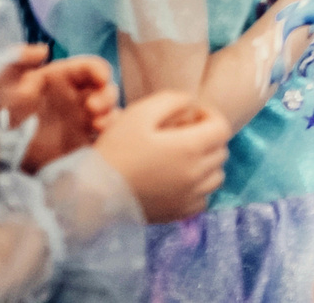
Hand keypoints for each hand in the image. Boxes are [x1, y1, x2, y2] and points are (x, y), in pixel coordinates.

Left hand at [0, 48, 116, 168]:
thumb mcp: (2, 84)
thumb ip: (16, 61)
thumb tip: (43, 51)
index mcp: (62, 78)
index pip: (90, 67)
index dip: (100, 70)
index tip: (101, 78)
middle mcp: (76, 97)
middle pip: (105, 89)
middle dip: (106, 95)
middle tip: (92, 107)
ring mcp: (81, 119)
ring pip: (110, 111)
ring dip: (110, 114)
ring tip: (97, 125)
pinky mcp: (82, 140)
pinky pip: (105, 134)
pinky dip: (109, 133)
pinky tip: (98, 137)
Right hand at [93, 92, 227, 221]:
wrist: (91, 194)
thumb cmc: (115, 151)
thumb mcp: (140, 113)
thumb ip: (172, 100)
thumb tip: (192, 104)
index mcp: (191, 147)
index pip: (222, 127)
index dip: (209, 116)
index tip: (189, 117)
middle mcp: (197, 174)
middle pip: (220, 150)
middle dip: (207, 138)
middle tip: (182, 135)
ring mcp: (189, 197)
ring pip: (216, 175)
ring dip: (206, 164)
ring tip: (181, 158)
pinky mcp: (177, 214)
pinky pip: (203, 199)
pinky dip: (197, 189)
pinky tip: (177, 181)